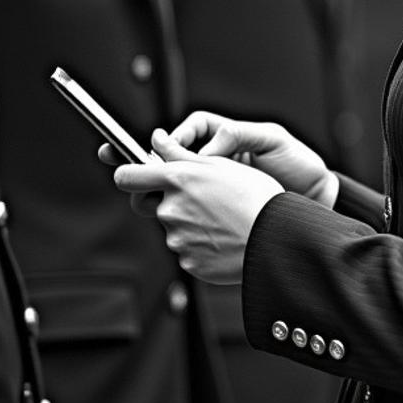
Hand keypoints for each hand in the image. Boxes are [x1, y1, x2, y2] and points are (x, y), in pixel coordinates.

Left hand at [113, 131, 284, 284]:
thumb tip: (157, 139)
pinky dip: (201, 245)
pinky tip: (223, 238)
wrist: (276, 238)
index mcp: (177, 179)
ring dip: (189, 223)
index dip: (127, 175)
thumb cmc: (254, 197)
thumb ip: (179, 152)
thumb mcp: (219, 164)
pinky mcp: (188, 263)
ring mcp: (178, 239)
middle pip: (148, 205)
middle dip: (163, 201)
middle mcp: (171, 209)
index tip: (134, 175)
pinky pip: (187, 251)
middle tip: (195, 199)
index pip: (126, 177)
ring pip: (172, 228)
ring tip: (221, 219)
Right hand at [169, 111, 337, 206]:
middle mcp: (222, 160)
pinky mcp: (223, 210)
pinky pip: (200, 207)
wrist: (317, 199)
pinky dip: (191, 209)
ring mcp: (221, 186)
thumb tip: (205, 149)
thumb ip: (239, 135)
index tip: (171, 146)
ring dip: (178, 187)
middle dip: (168, 162)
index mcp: (231, 138)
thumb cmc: (299, 164)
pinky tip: (193, 214)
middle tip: (162, 172)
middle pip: (183, 156)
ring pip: (187, 183)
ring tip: (176, 193)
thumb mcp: (272, 140)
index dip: (180, 133)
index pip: (197, 127)